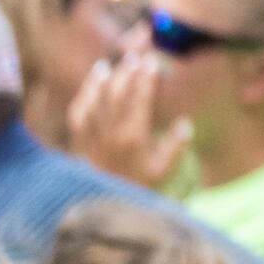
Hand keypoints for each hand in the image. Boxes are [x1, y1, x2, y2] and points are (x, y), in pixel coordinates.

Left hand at [65, 50, 186, 188]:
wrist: (100, 207)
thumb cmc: (137, 189)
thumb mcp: (163, 172)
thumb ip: (175, 147)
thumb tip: (186, 124)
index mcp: (134, 137)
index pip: (140, 100)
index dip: (146, 80)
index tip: (153, 64)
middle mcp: (110, 134)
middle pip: (117, 95)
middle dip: (126, 73)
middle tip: (135, 56)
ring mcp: (91, 137)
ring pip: (96, 101)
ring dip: (103, 81)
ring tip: (111, 64)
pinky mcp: (78, 143)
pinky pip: (77, 115)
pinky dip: (83, 97)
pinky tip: (91, 84)